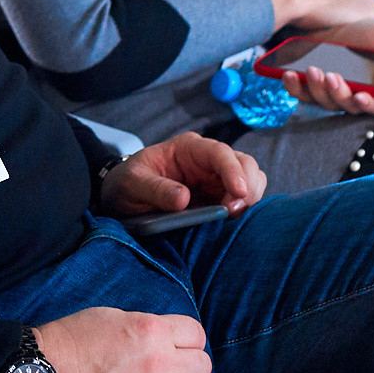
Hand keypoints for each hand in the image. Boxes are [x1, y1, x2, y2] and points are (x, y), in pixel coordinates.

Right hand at [34, 306, 212, 372]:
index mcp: (151, 330)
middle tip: (174, 364)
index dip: (188, 338)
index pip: (196, 334)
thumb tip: (161, 336)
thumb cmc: (69, 341)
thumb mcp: (109, 317)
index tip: (179, 342)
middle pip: (203, 364)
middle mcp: (160, 362)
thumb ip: (143, 326)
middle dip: (191, 362)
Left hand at [98, 132, 264, 217]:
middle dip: (248, 187)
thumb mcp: (133, 183)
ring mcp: (216, 181)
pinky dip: (245, 212)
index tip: (239, 192)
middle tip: (235, 212)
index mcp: (188, 148)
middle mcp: (208, 162)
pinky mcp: (218, 201)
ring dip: (250, 200)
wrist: (123, 197)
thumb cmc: (127, 183)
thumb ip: (156, 188)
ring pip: (250, 183)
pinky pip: (242, 203)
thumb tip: (183, 198)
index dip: (233, 170)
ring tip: (234, 219)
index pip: (219, 152)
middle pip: (244, 165)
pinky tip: (234, 224)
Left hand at [277, 21, 373, 116]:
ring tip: (314, 68)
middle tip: (330, 75)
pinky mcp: (312, 86)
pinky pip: (303, 93)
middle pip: (346, 105)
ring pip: (324, 101)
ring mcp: (332, 92)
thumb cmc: (370, 33)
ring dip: (317, 88)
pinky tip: (290, 74)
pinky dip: (295, 86)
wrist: (338, 20)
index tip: (361, 96)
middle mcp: (355, 94)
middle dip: (337, 93)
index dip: (369, 105)